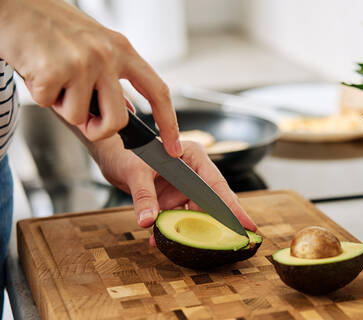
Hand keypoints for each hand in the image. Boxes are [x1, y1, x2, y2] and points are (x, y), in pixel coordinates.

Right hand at [0, 0, 181, 155]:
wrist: (13, 7)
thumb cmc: (53, 28)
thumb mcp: (96, 46)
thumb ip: (114, 77)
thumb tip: (129, 111)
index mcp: (122, 50)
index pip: (158, 91)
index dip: (169, 123)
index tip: (173, 146)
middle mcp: (107, 55)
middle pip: (119, 120)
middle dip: (100, 129)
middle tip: (84, 119)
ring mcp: (82, 63)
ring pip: (81, 117)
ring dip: (63, 105)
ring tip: (54, 77)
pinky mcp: (55, 70)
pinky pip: (50, 105)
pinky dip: (41, 95)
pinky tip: (38, 71)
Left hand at [94, 138, 256, 245]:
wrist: (113, 157)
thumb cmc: (127, 154)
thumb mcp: (135, 173)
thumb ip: (143, 196)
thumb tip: (148, 222)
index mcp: (192, 156)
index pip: (216, 184)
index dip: (232, 207)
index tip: (247, 224)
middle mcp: (193, 172)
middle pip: (211, 202)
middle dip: (215, 224)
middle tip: (232, 243)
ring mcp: (184, 187)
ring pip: (196, 213)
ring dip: (189, 231)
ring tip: (187, 248)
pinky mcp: (173, 198)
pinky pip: (178, 218)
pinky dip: (171, 231)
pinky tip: (158, 241)